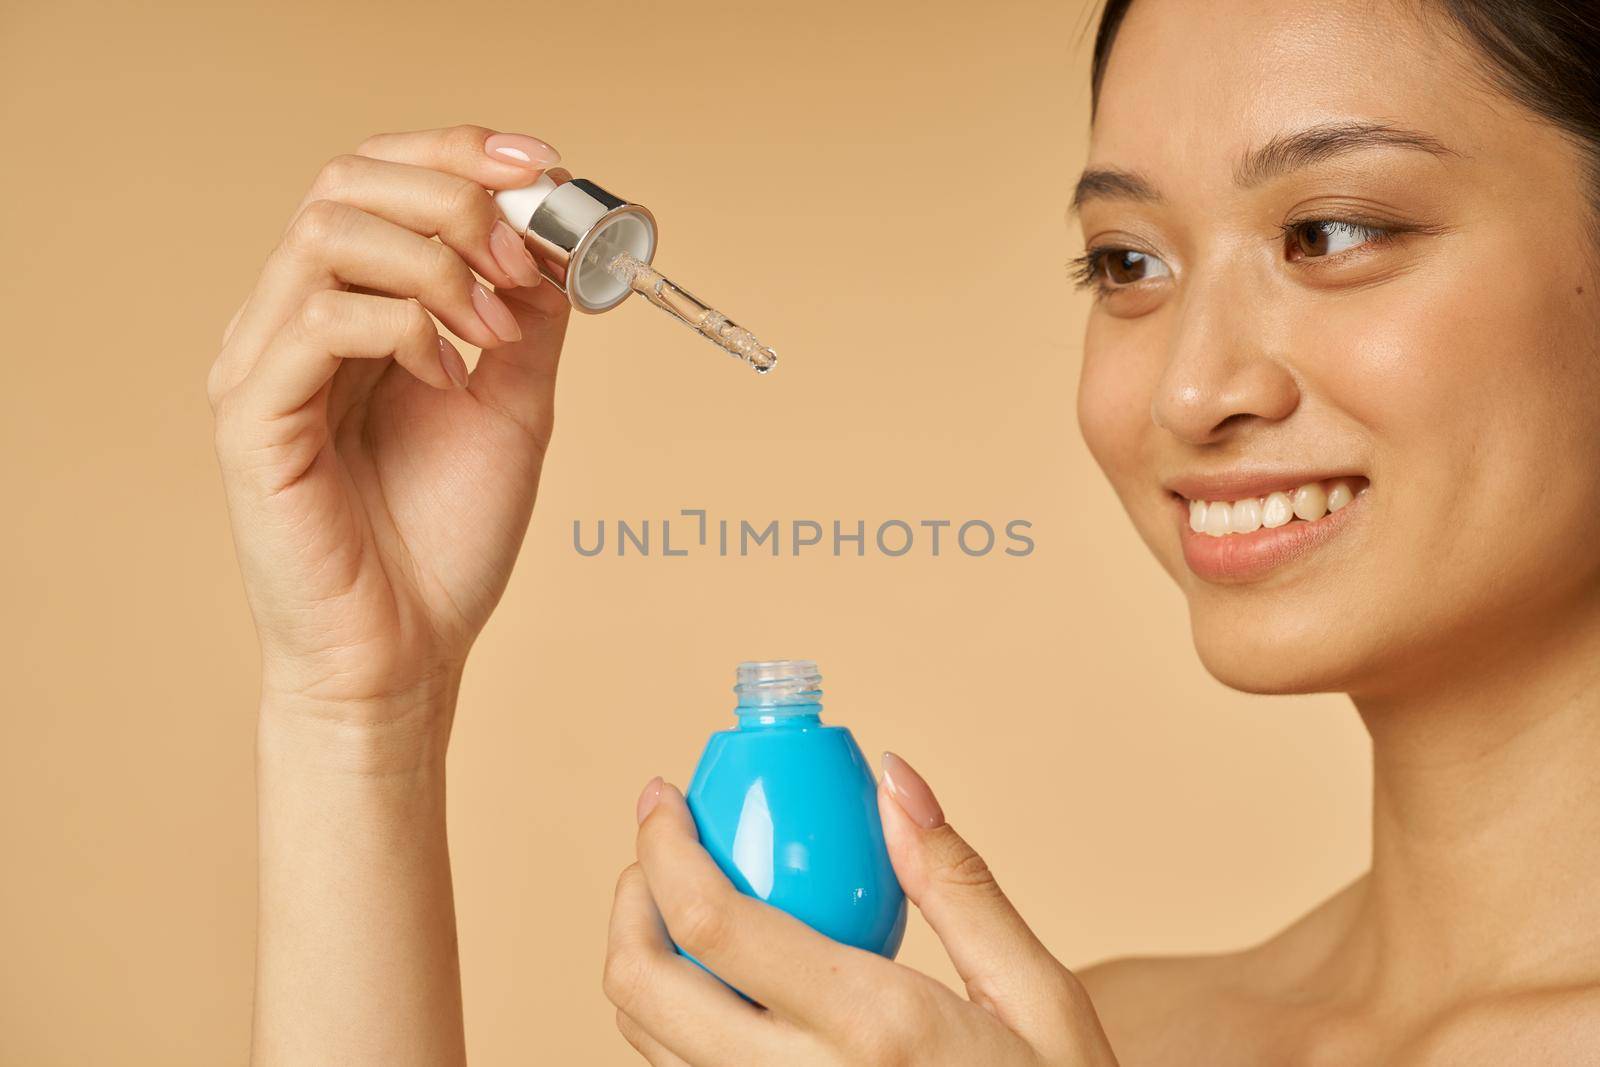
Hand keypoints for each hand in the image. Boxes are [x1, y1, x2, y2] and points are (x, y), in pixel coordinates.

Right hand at [209, 124, 569, 726]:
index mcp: (350, 310)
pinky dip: (403, 329)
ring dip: (435, 265)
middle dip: (455, 200)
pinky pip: (319, 321)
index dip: (460, 153)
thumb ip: (527, 319)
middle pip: (347, 182)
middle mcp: (292, 323)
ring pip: (328, 234)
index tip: (545, 167)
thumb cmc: (448, 538)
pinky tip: (448, 378)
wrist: (410, 653)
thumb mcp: (515, 406)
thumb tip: (556, 237)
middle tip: (523, 264)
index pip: (379, 180)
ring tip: (492, 334)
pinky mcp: (252, 420)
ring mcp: (262, 366)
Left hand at [603, 754, 1120, 1065]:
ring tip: (686, 901)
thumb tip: (895, 780)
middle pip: (644, 988)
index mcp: (872, 1030)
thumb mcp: (1037, 996)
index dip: (664, 846)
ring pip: (648, 1042)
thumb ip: (958, 883)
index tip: (663, 796)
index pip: (714, 925)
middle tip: (663, 849)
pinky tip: (723, 980)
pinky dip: (675, 1016)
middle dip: (629, 900)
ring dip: (642, 957)